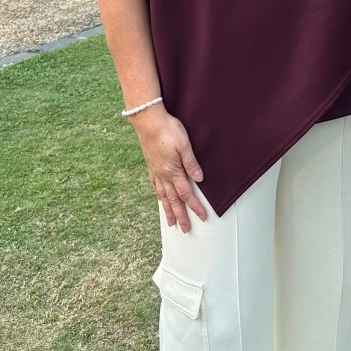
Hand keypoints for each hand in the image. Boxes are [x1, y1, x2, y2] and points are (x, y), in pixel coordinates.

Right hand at [130, 105, 206, 229]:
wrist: (148, 120)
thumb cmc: (168, 130)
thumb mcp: (184, 145)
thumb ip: (191, 163)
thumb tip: (199, 180)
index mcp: (173, 171)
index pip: (186, 194)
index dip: (195, 206)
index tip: (202, 217)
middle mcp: (163, 175)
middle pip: (173, 200)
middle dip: (180, 215)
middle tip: (185, 230)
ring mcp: (155, 171)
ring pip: (162, 196)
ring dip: (168, 210)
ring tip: (170, 222)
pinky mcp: (151, 165)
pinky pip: (155, 185)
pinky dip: (158, 195)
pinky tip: (159, 198)